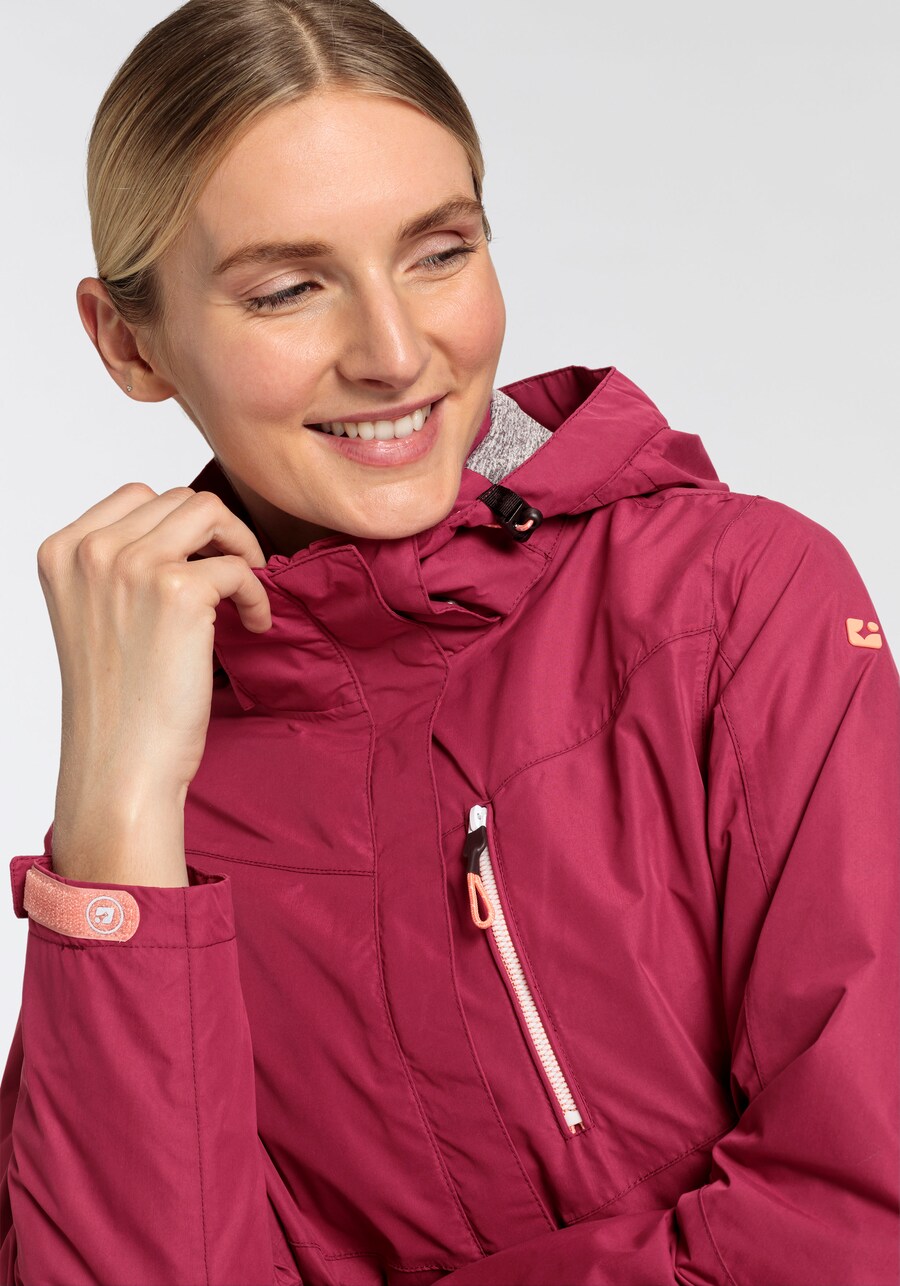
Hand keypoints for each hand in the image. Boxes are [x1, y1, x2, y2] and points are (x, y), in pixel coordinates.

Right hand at [37, 484, 271, 836]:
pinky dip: (258, 594)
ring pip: (210, 512)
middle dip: (215, 533)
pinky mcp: (178, 591)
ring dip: (240, 547)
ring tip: (244, 593)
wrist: (121, 765)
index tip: (199, 561)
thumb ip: (117, 568)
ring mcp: (132, 565)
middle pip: (177, 499)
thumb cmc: (116, 703)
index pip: (135, 496)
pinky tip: (253, 626)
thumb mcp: (93, 617)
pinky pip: (240, 565)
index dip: (180, 525)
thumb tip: (182, 533)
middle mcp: (90, 550)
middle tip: (233, 578)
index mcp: (61, 552)